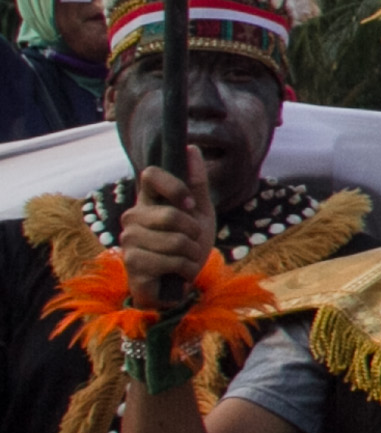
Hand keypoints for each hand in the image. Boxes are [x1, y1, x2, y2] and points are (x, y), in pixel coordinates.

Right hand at [119, 156, 214, 313]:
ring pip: (175, 240)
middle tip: (192, 242)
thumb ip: (196, 183)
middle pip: (171, 214)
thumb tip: (191, 148)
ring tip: (185, 258)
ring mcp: (129, 239)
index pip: (151, 174)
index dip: (175, 186)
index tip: (189, 204)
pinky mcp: (132, 262)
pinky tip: (179, 273)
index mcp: (148, 201)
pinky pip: (171, 261)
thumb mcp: (199, 212)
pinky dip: (186, 269)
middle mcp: (133, 217)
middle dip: (194, 232)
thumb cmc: (187, 245)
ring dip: (192, 254)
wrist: (177, 283)